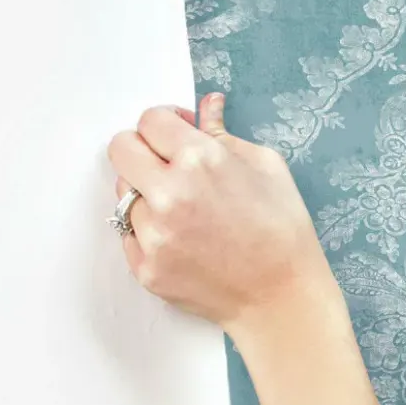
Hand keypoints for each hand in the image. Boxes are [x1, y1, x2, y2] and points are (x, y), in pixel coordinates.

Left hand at [107, 94, 340, 338]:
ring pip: (124, 195)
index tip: (178, 137)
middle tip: (167, 168)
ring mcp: (154, 234)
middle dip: (142, 151)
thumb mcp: (269, 169)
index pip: (150, 120)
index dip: (166, 125)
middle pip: (121, 149)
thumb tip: (207, 105)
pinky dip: (150, 234)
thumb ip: (225, 135)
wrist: (283, 299)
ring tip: (184, 214)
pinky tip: (185, 243)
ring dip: (147, 196)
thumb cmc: (285, 232)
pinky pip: (130, 236)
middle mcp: (169, 194)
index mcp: (200, 160)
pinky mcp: (147, 268)